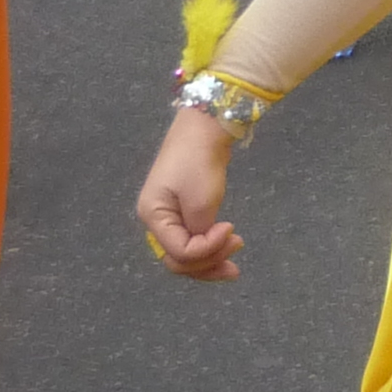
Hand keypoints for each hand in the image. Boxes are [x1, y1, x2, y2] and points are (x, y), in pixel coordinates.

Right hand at [140, 106, 242, 280]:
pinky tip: (225, 248)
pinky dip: (209, 248)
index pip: (179, 253)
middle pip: (179, 259)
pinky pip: (192, 240)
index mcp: (154, 217)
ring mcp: (168, 217)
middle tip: (238, 248)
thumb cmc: (199, 162)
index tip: (230, 228)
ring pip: (186, 254)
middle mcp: (156, 221)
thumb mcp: (200, 202)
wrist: (203, 128)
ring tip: (235, 263)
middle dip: (209, 261)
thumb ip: (200, 233)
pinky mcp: (182, 212)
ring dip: (210, 260)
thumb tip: (204, 248)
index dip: (207, 250)